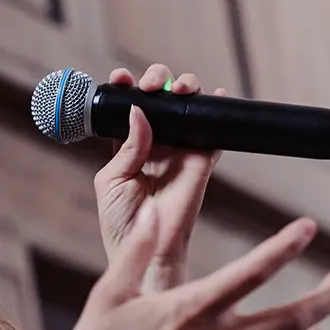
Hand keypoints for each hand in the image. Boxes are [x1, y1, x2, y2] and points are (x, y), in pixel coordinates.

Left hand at [93, 65, 223, 292]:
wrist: (146, 250)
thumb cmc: (121, 223)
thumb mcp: (112, 180)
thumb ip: (126, 146)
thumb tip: (140, 111)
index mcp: (129, 147)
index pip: (130, 108)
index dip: (126, 88)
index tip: (120, 80)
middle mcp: (156, 143)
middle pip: (160, 99)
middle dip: (156, 81)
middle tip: (150, 86)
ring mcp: (180, 149)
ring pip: (186, 106)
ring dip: (184, 87)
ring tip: (176, 88)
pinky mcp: (202, 160)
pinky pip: (214, 131)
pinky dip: (217, 108)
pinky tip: (217, 94)